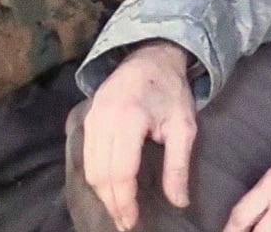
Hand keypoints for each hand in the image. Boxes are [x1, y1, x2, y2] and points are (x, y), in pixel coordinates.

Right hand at [79, 40, 198, 231]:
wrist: (151, 56)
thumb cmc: (171, 91)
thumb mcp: (184, 126)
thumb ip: (178, 165)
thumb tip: (179, 202)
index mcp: (129, 118)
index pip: (120, 171)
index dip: (124, 201)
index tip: (132, 222)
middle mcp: (104, 118)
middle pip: (101, 173)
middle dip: (112, 203)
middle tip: (125, 223)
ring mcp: (92, 116)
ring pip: (89, 167)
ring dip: (102, 193)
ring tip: (117, 210)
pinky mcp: (88, 117)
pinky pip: (86, 154)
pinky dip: (95, 176)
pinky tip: (108, 188)